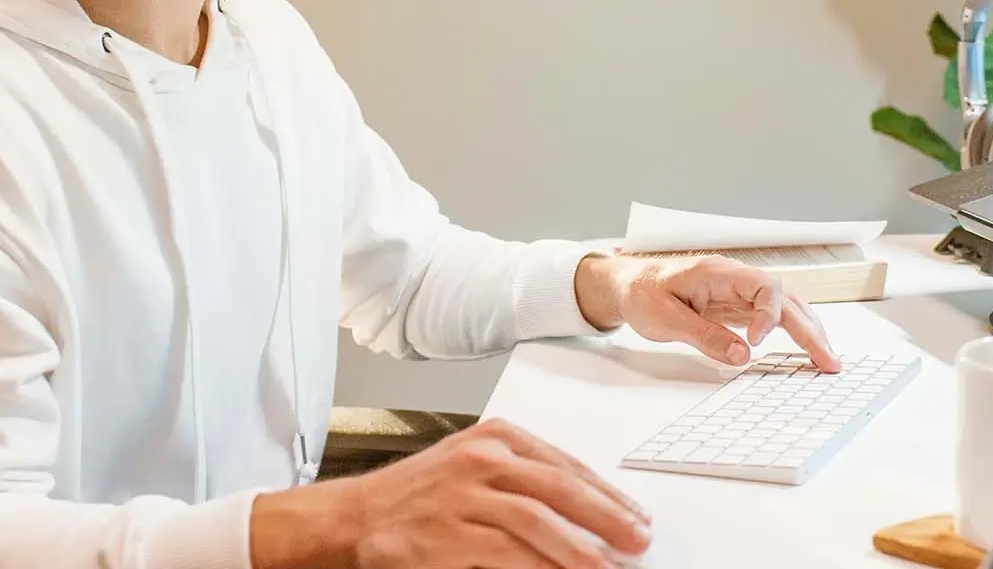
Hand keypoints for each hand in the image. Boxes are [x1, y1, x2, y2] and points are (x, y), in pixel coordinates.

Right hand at [250, 417, 649, 568]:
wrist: (355, 516)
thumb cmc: (419, 494)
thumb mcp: (474, 466)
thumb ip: (525, 479)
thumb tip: (588, 509)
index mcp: (497, 436)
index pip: (566, 464)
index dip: (607, 494)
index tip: (635, 515)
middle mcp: (482, 457)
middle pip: (560, 487)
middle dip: (607, 517)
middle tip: (638, 540)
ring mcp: (463, 493)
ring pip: (538, 519)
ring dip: (580, 547)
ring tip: (609, 565)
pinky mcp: (447, 532)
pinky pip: (506, 550)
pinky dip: (540, 565)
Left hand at [575, 254, 841, 372]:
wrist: (630, 284)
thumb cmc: (644, 295)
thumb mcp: (666, 320)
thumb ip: (704, 336)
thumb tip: (742, 356)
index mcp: (720, 273)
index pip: (764, 286)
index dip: (769, 314)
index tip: (756, 342)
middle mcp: (738, 280)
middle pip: (786, 299)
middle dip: (810, 330)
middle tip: (829, 362)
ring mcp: (741, 293)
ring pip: (787, 308)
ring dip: (810, 332)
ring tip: (828, 361)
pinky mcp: (740, 307)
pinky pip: (775, 318)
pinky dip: (795, 332)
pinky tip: (808, 350)